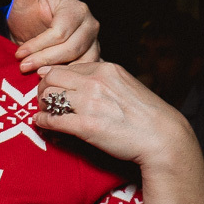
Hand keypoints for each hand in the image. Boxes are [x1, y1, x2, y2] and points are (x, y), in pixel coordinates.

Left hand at [6, 0, 101, 71]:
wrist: (30, 33)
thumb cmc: (27, 15)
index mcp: (77, 10)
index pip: (60, 33)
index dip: (38, 45)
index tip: (19, 54)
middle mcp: (91, 25)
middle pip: (71, 49)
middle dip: (44, 59)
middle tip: (23, 67)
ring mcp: (94, 43)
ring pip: (78, 63)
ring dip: (55, 71)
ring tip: (34, 76)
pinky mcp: (91, 59)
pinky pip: (82, 73)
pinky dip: (66, 78)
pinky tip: (48, 80)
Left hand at [32, 61, 197, 170]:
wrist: (162, 137)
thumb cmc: (145, 114)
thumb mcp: (126, 84)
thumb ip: (103, 78)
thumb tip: (79, 77)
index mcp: (106, 69)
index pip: (66, 66)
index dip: (54, 77)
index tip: (52, 86)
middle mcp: (95, 82)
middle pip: (51, 77)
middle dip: (42, 88)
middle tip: (43, 100)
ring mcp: (89, 103)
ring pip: (47, 96)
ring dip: (41, 105)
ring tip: (44, 112)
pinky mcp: (84, 126)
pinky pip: (51, 120)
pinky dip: (42, 122)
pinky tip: (42, 124)